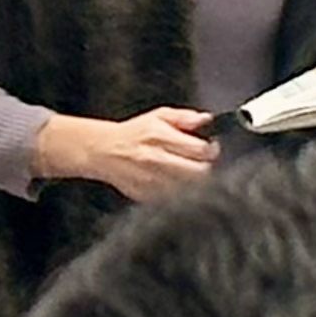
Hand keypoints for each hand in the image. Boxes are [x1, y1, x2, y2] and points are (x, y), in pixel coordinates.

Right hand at [34, 106, 220, 201]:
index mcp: (160, 137)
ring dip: (196, 183)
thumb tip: (205, 119)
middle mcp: (156, 160)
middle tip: (204, 163)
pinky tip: (178, 184)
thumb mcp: (158, 116)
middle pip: (198, 173)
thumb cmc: (133, 133)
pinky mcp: (147, 196)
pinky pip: (174, 200)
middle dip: (207, 168)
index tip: (212, 148)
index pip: (200, 149)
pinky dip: (181, 194)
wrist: (103, 151)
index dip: (211, 150)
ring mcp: (151, 181)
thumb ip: (184, 117)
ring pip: (189, 189)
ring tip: (191, 174)